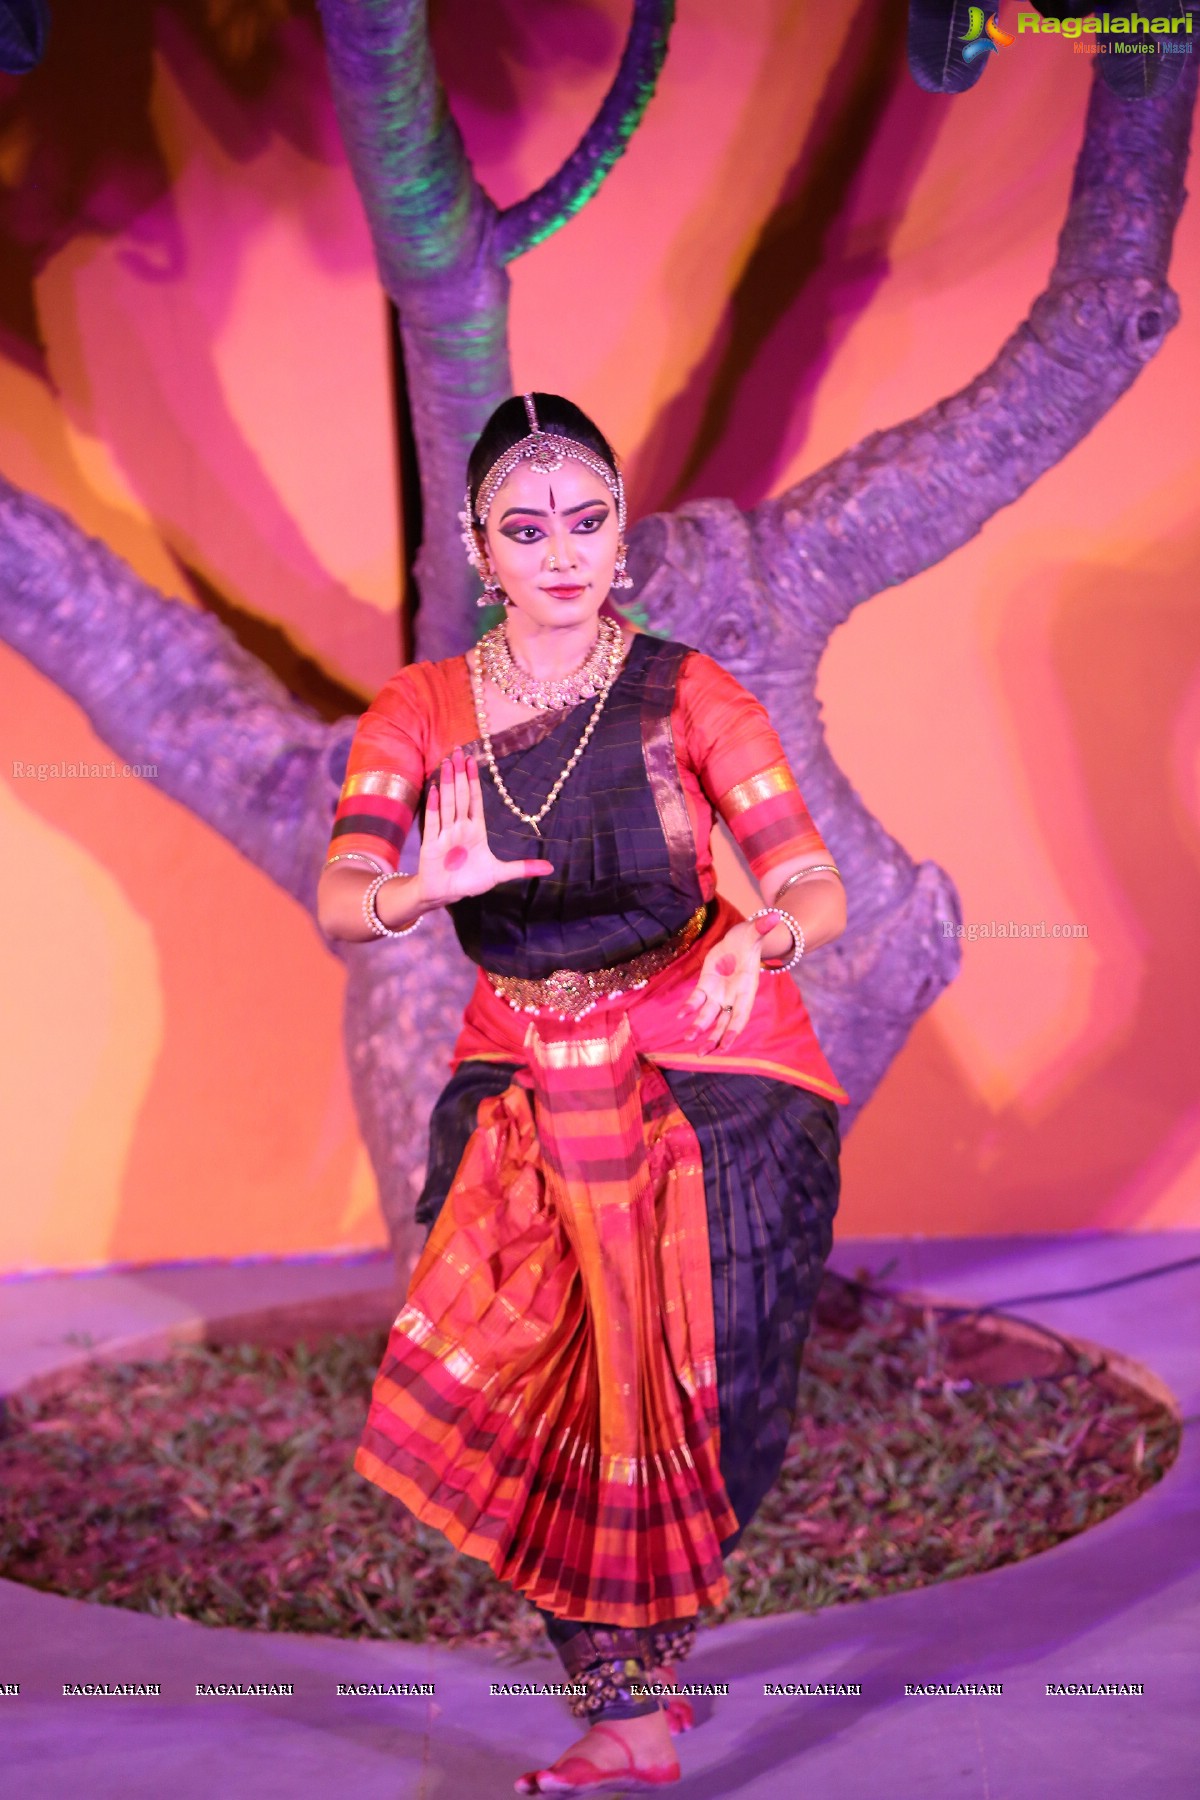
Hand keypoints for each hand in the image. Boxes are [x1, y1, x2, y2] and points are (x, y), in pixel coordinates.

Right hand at [417, 745, 553, 906]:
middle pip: (460, 797)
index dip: (474, 781)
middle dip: (459, 774)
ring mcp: (445, 835)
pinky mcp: (431, 845)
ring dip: (447, 784)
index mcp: (475, 830)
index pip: (475, 801)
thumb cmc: (469, 881)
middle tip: (458, 751)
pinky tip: (435, 789)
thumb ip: (522, 868)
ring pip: (447, 805)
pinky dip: (433, 806)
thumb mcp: (499, 873)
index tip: (473, 761)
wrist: (444, 895)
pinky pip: (432, 823)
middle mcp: (459, 828)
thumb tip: (550, 867)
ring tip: (447, 763)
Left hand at [676, 919, 767, 1052]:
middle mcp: (733, 996)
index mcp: (746, 988)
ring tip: (687, 1041)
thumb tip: (775, 915)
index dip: (733, 1030)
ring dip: (698, 1029)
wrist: (739, 939)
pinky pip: (696, 1000)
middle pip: (723, 1022)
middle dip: (713, 1039)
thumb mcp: (754, 932)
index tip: (726, 1046)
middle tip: (702, 1054)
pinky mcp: (706, 986)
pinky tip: (680, 1017)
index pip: (740, 1014)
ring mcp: (719, 993)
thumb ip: (762, 927)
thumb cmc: (749, 938)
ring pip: (709, 1017)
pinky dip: (689, 1009)